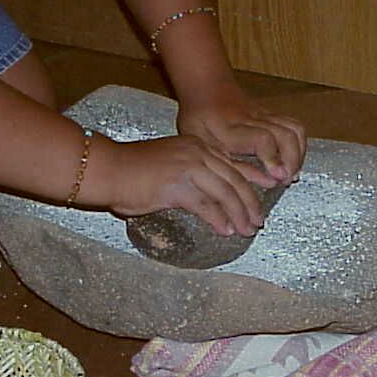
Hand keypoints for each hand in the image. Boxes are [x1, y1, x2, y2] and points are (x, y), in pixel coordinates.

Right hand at [104, 135, 263, 236]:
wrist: (106, 168)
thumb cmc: (131, 170)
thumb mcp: (168, 163)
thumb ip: (189, 175)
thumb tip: (204, 197)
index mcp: (196, 146)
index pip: (233, 163)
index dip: (254, 178)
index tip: (269, 190)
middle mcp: (196, 153)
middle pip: (234, 179)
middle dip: (249, 202)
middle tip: (258, 220)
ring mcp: (188, 168)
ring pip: (225, 193)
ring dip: (238, 214)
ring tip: (245, 230)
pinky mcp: (177, 187)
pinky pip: (206, 206)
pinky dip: (218, 219)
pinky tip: (224, 230)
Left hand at [177, 83, 306, 186]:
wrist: (205, 87)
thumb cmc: (200, 119)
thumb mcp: (205, 147)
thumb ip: (236, 167)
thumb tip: (267, 182)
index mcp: (232, 128)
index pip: (262, 139)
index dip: (273, 158)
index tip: (277, 176)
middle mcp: (253, 119)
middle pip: (286, 134)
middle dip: (293, 160)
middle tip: (286, 179)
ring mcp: (266, 114)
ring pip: (295, 129)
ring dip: (299, 153)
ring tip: (291, 172)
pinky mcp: (273, 114)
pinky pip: (295, 126)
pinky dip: (299, 145)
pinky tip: (291, 159)